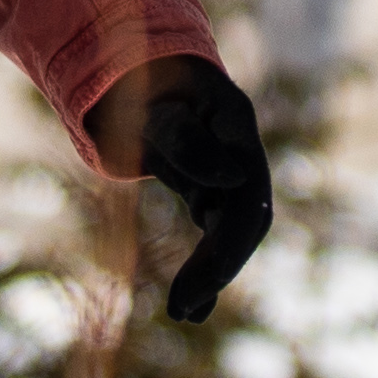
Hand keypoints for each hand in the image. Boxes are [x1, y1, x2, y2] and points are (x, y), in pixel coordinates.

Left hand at [91, 52, 277, 325]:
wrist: (129, 63)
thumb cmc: (137, 78)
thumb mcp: (152, 105)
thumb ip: (182, 136)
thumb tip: (230, 178)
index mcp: (236, 125)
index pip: (249, 196)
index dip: (230, 245)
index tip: (200, 283)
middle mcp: (238, 151)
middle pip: (245, 220)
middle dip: (219, 267)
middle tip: (183, 309)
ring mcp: (225, 170)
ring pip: (230, 230)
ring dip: (212, 273)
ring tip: (184, 314)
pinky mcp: (208, 187)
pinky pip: (214, 232)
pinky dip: (204, 266)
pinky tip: (190, 307)